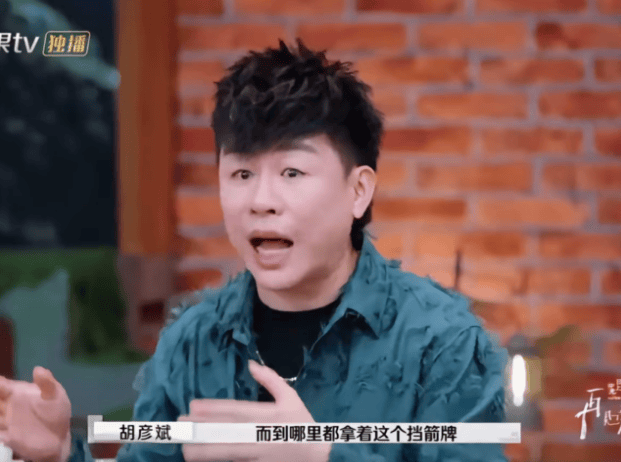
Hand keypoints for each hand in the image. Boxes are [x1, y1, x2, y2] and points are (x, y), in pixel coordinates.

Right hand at [0, 367, 71, 461]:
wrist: (59, 437)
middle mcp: (9, 406)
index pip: (3, 386)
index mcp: (19, 393)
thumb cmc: (56, 412)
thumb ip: (46, 383)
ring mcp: (7, 422)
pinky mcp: (7, 437)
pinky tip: (1, 434)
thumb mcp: (55, 395)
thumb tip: (38, 368)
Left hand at [178, 359, 331, 461]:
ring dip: (205, 450)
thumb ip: (271, 379)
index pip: (236, 410)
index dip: (213, 408)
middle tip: (181, 427)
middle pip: (227, 432)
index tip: (193, 406)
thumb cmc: (302, 425)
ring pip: (228, 452)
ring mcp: (259, 454)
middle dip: (203, 429)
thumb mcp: (291, 398)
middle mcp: (261, 434)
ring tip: (185, 448)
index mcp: (268, 415)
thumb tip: (252, 364)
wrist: (318, 457)